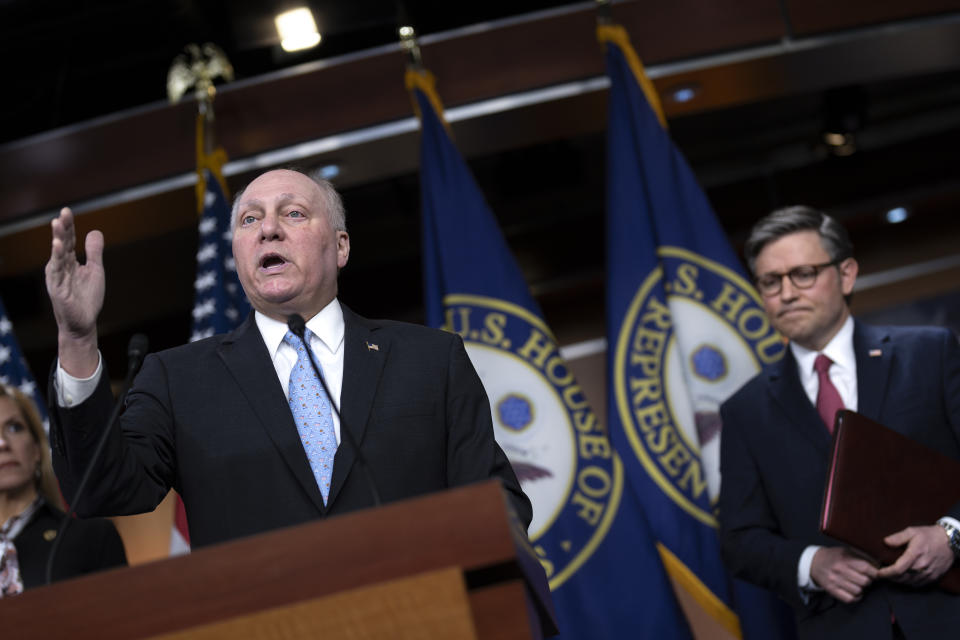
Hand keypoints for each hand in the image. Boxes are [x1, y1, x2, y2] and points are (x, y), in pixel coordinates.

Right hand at [44, 207, 103, 375]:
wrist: (84, 322)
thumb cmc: (87, 297)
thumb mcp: (95, 270)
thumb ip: (94, 252)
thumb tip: (95, 231)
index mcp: (68, 261)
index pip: (68, 240)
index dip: (69, 226)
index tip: (67, 211)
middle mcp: (60, 266)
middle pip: (62, 243)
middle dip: (62, 228)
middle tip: (63, 213)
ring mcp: (57, 277)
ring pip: (57, 255)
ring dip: (58, 239)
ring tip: (57, 224)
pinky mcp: (57, 288)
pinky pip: (57, 271)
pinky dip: (57, 258)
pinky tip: (58, 246)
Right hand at [810, 546, 877, 602]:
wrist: (814, 562)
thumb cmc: (834, 556)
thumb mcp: (846, 551)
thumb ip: (861, 556)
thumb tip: (878, 564)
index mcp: (844, 558)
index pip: (865, 568)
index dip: (874, 572)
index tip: (875, 573)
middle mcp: (839, 569)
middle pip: (864, 581)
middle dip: (868, 581)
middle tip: (865, 578)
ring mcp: (834, 581)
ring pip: (858, 591)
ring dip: (861, 589)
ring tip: (858, 584)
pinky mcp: (831, 590)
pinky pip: (849, 599)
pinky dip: (855, 597)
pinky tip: (854, 592)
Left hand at [877, 525, 954, 585]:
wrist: (950, 542)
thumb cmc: (929, 535)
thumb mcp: (912, 531)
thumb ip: (898, 537)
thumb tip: (885, 542)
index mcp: (915, 554)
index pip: (898, 569)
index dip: (886, 573)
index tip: (878, 572)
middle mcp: (922, 566)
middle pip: (902, 578)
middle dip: (890, 577)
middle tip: (881, 574)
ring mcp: (929, 573)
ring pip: (909, 582)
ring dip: (898, 581)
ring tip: (890, 576)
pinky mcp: (933, 577)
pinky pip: (918, 584)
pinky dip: (908, 583)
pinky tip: (903, 578)